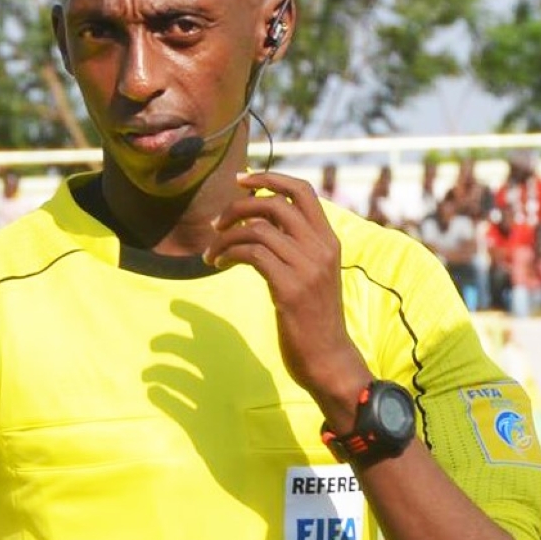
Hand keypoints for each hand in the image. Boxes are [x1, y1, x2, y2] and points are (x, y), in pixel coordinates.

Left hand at [204, 172, 369, 426]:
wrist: (329, 361)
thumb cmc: (313, 320)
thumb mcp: (313, 276)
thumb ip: (296, 248)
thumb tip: (262, 223)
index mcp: (329, 241)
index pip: (303, 190)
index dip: (268, 178)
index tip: (240, 180)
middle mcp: (321, 249)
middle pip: (274, 203)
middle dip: (238, 207)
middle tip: (216, 224)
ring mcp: (307, 268)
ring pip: (257, 228)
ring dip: (225, 237)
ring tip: (211, 254)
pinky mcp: (289, 289)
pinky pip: (251, 253)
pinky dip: (227, 253)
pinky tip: (218, 264)